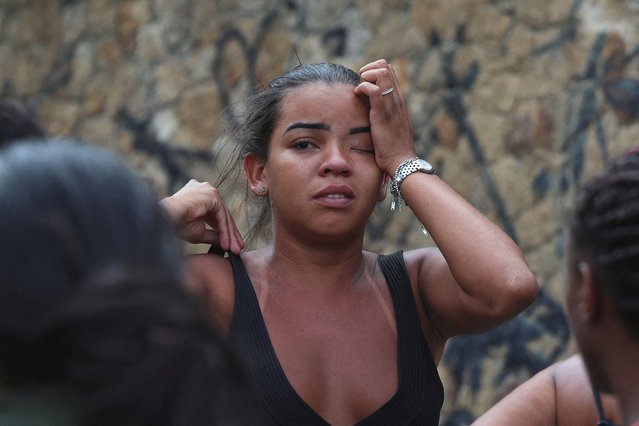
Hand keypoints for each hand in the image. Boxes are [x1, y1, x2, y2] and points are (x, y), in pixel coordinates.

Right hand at [160, 179, 243, 254]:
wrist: (166, 218)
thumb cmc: (176, 224)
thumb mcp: (199, 232)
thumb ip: (214, 235)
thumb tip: (226, 244)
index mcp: (198, 195)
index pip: (216, 214)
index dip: (224, 230)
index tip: (229, 245)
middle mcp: (204, 190)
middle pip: (222, 215)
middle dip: (230, 234)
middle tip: (237, 249)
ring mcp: (209, 191)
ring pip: (224, 216)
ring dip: (229, 234)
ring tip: (234, 250)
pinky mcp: (212, 196)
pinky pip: (222, 217)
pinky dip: (224, 231)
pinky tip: (225, 244)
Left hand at [354, 59, 415, 174]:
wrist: (401, 160)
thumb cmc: (392, 147)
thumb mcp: (389, 124)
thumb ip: (382, 112)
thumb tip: (368, 106)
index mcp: (398, 99)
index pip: (389, 70)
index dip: (373, 71)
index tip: (364, 84)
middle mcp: (397, 97)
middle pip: (385, 65)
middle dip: (368, 69)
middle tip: (361, 85)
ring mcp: (391, 104)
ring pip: (381, 72)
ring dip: (365, 77)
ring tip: (360, 91)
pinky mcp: (383, 113)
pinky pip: (374, 89)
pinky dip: (363, 88)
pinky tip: (358, 96)